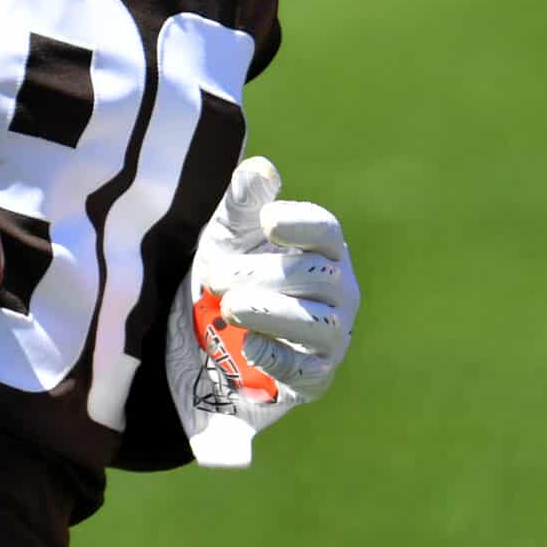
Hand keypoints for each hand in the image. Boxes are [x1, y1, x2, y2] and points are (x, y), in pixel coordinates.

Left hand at [164, 156, 359, 466]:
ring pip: (316, 322)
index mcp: (323, 250)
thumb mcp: (227, 234)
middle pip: (315, 275)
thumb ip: (243, 200)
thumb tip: (261, 168)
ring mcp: (331, 337)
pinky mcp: (315, 378)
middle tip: (214, 278)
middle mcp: (338, 292)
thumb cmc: (229, 272)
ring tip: (230, 308)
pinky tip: (248, 345)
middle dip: (259, 274)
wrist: (208, 339)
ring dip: (270, 312)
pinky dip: (277, 356)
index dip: (300, 223)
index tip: (265, 220)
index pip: (327, 230)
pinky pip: (305, 370)